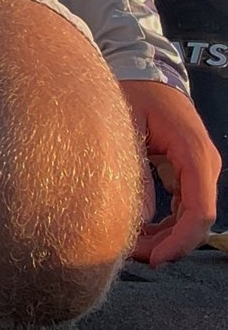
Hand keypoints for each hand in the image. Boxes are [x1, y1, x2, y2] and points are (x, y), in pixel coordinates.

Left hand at [118, 77, 221, 265]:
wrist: (145, 69)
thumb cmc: (134, 92)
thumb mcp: (126, 127)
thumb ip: (133, 171)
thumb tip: (136, 220)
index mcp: (192, 152)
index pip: (199, 210)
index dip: (180, 242)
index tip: (155, 260)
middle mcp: (203, 164)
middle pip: (195, 220)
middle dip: (167, 245)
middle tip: (130, 255)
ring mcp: (197, 169)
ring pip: (189, 218)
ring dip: (164, 238)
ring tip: (130, 246)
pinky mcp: (186, 172)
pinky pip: (181, 208)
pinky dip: (163, 225)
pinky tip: (139, 232)